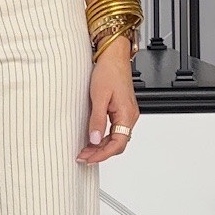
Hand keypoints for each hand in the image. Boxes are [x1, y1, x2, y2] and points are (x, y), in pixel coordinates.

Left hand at [77, 40, 137, 163]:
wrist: (113, 56)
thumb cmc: (109, 71)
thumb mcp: (99, 97)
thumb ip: (97, 120)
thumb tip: (93, 139)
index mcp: (127, 115)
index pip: (117, 144)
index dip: (102, 154)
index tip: (89, 158)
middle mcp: (130, 116)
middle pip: (118, 144)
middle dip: (100, 153)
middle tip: (83, 157)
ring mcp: (127, 113)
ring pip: (116, 138)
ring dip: (101, 146)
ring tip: (85, 150)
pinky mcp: (121, 110)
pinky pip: (114, 130)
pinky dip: (103, 137)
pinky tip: (92, 138)